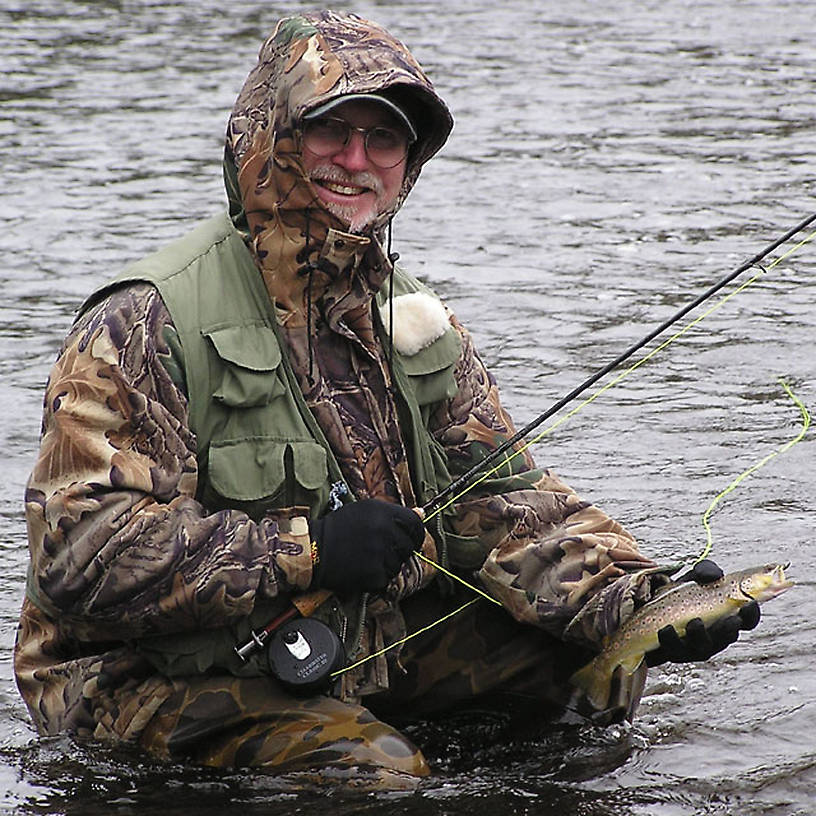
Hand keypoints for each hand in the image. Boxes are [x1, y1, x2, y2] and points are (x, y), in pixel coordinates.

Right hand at [309, 499, 424, 593]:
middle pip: (409, 547)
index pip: (416, 525)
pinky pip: (387, 578)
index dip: (415, 534)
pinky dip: (377, 577)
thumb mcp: (365, 510)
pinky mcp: (375, 575)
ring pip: (398, 564)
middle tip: (380, 550)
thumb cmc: (340, 528)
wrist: (314, 549)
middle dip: (399, 550)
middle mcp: (385, 531)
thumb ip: (393, 513)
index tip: (409, 539)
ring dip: (387, 564)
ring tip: (366, 558)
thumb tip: (422, 513)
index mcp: (383, 512)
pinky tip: (362, 568)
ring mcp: (380, 554)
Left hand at [646, 559, 760, 665]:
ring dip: (701, 636)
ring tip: (695, 622)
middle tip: (731, 620)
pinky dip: (671, 640)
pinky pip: (674, 651)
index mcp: (724, 617)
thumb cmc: (679, 594)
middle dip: (730, 630)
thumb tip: (711, 575)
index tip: (750, 604)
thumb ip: (705, 571)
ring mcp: (694, 647)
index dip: (751, 615)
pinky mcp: (674, 652)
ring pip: (702, 648)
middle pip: (727, 637)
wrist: (648, 608)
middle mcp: (713, 635)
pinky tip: (666, 629)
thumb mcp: (693, 578)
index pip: (746, 620)